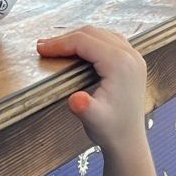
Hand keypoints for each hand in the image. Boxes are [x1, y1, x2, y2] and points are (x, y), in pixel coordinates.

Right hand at [37, 26, 149, 151]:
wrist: (129, 141)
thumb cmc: (112, 130)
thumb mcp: (95, 121)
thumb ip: (84, 108)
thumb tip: (77, 100)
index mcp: (121, 64)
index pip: (85, 42)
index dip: (60, 43)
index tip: (41, 49)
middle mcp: (131, 56)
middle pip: (92, 34)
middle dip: (65, 39)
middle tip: (43, 47)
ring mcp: (134, 57)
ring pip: (100, 34)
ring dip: (77, 38)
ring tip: (56, 47)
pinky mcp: (133, 62)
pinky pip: (109, 40)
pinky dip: (91, 42)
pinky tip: (78, 50)